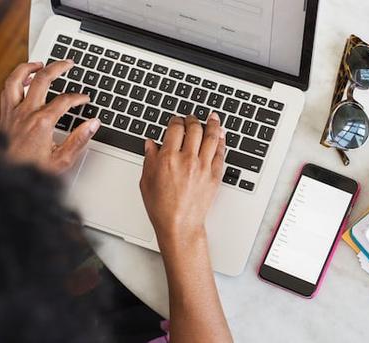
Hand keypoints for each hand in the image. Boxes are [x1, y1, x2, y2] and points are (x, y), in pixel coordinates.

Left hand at [0, 60, 99, 173]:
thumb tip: (93, 124)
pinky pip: (7, 90)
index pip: (65, 100)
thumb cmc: (32, 171)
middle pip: (42, 79)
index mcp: (42, 123)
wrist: (7, 177)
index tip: (85, 100)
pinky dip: (15, 80)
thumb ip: (79, 139)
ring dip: (29, 67)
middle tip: (68, 63)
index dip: (79, 97)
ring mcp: (13, 112)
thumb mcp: (62, 160)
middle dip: (58, 67)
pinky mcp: (4, 116)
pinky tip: (23, 80)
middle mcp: (26, 113)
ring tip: (41, 63)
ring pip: (17, 79)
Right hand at [140, 113, 225, 250]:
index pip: (175, 129)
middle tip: (192, 118)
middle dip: (193, 120)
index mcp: (168, 158)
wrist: (180, 225)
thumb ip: (149, 159)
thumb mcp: (146, 181)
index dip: (176, 120)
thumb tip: (150, 144)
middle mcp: (187, 159)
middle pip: (194, 129)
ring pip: (212, 137)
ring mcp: (203, 167)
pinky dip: (221, 142)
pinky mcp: (214, 175)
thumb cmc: (162, 207)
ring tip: (213, 117)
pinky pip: (220, 153)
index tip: (176, 120)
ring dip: (213, 124)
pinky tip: (220, 136)